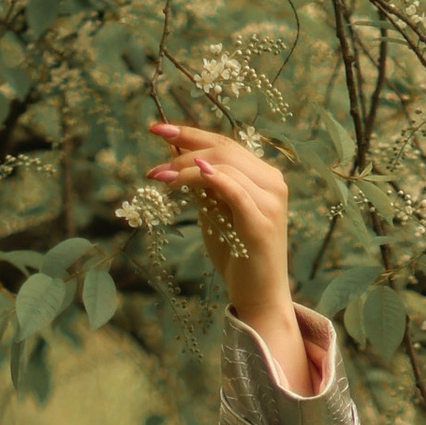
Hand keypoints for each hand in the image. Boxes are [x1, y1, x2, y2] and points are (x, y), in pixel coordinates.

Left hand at [146, 118, 311, 391]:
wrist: (259, 296)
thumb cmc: (236, 255)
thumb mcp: (214, 212)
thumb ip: (201, 184)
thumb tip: (173, 151)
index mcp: (263, 176)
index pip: (225, 143)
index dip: (190, 132)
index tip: (157, 128)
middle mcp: (272, 182)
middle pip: (224, 150)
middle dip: (184, 147)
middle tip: (153, 155)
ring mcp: (271, 202)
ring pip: (225, 167)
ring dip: (186, 167)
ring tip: (158, 175)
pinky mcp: (262, 223)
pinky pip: (235, 191)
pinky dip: (212, 179)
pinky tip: (188, 174)